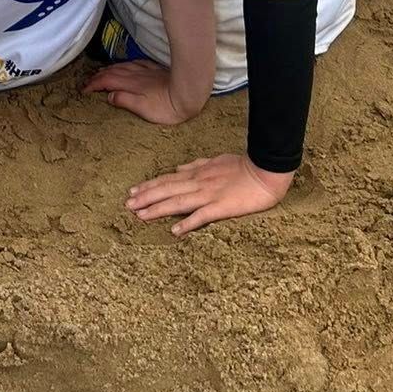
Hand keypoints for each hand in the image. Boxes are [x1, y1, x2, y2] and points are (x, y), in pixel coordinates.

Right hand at [83, 59, 200, 125]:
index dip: (94, 84)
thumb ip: (125, 101)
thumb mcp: (144, 110)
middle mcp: (136, 75)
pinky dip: (124, 65)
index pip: (107, 82)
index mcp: (131, 85)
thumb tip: (109, 95)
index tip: (83, 90)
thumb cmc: (167, 108)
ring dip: (109, 69)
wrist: (189, 93)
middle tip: (88, 81)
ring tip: (100, 72)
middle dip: (98, 76)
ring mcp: (145, 71)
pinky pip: (134, 63)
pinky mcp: (154, 69)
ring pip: (122, 66)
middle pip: (112, 72)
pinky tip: (124, 65)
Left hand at [126, 151, 293, 234]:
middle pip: (167, 190)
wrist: (265, 171)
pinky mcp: (222, 207)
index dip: (149, 186)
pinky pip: (202, 216)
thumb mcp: (215, 160)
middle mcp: (198, 183)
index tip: (133, 191)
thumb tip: (179, 168)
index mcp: (197, 173)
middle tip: (127, 205)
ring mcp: (209, 195)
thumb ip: (196, 165)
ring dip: (157, 209)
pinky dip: (187, 223)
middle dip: (146, 198)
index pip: (168, 179)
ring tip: (140, 216)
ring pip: (178, 202)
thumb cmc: (242, 165)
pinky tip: (174, 231)